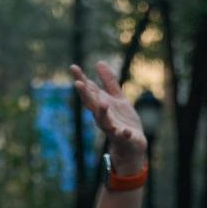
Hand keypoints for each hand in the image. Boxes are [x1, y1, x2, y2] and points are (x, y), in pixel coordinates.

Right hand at [68, 62, 146, 176]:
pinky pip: (123, 136)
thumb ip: (109, 82)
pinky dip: (123, 134)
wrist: (133, 145)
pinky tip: (125, 131)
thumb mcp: (117, 98)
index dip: (81, 79)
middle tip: (78, 83)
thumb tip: (99, 62)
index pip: (90, 91)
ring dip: (102, 112)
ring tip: (103, 104)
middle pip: (92, 104)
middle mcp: (103, 117)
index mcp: (102, 105)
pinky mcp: (124, 138)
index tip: (73, 67)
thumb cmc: (122, 121)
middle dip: (85, 95)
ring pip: (104, 121)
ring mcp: (112, 128)